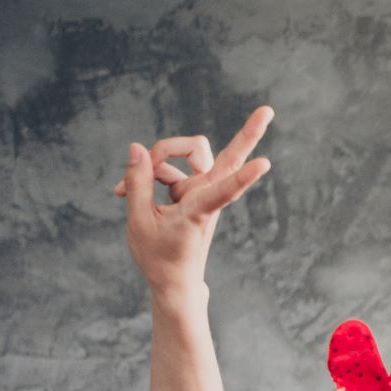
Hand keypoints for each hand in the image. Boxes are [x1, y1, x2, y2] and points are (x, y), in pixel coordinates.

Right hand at [114, 106, 273, 306]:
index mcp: (198, 211)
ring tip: (123, 191)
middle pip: (225, 157)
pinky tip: (123, 192)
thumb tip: (138, 148)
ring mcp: (201, 191)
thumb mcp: (139, 221)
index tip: (266, 163)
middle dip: (248, 134)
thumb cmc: (158, 257)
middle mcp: (205, 196)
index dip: (242, 177)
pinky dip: (148, 175)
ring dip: (157, 161)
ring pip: (186, 154)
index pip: (224, 190)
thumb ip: (138, 182)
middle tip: (267, 110)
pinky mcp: (192, 191)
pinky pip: (170, 169)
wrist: (171, 280)